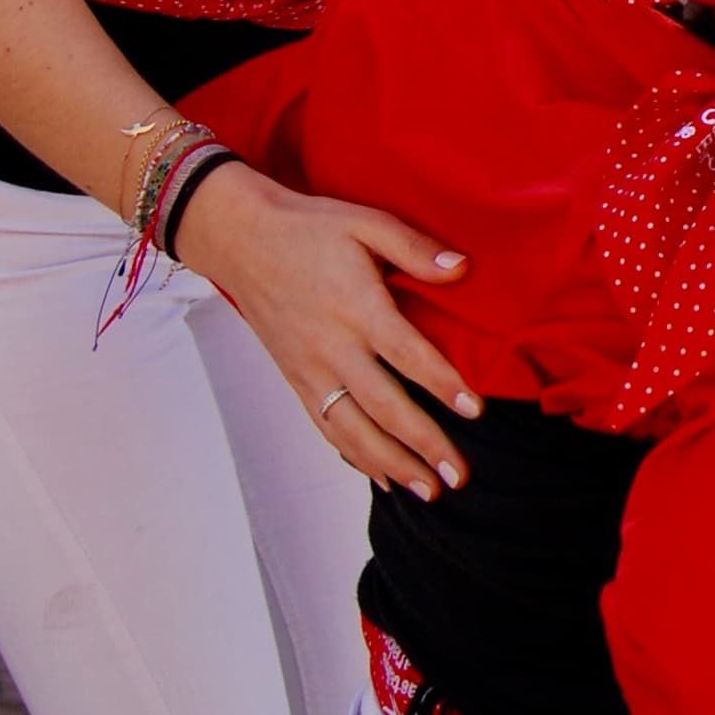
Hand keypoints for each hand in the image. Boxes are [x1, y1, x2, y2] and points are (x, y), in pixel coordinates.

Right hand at [174, 162, 482, 497]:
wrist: (240, 238)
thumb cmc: (309, 228)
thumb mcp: (366, 223)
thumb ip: (414, 249)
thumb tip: (462, 268)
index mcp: (355, 307)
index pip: (406, 355)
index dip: (442, 384)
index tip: (474, 410)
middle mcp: (331, 346)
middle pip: (383, 406)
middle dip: (423, 445)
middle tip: (459, 475)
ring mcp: (308, 369)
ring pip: (352, 429)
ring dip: (392, 464)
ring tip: (429, 491)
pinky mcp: (293, 379)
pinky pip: (326, 426)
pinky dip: (355, 456)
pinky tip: (384, 476)